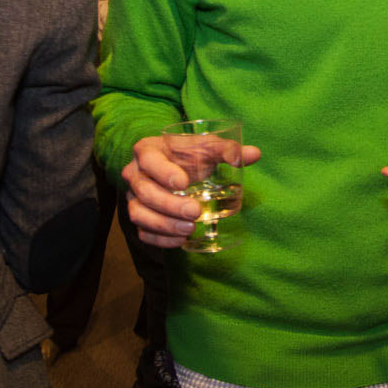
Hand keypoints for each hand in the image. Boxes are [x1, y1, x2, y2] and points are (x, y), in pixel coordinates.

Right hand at [123, 133, 260, 247]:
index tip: (184, 182)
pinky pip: (142, 232)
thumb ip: (229, 149)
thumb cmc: (190, 153)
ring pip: (139, 215)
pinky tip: (180, 241)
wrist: (173, 164)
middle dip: (170, 205)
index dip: (163, 172)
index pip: (149, 160)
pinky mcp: (139, 216)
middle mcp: (134, 174)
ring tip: (190, 229)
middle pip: (145, 192)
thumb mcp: (207, 146)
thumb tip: (254, 154)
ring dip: (164, 225)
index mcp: (147, 150)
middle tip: (195, 211)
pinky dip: (159, 239)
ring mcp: (133, 197)